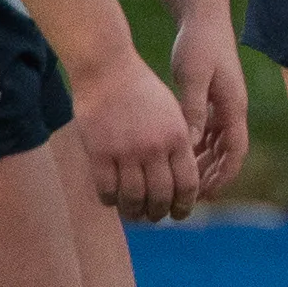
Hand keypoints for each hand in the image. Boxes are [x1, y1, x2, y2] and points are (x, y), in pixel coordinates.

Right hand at [71, 49, 205, 227]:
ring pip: (134, 198)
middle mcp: (155, 148)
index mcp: (178, 137)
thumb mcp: (172, 112)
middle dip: (159, 213)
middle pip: (161, 196)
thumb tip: (181, 177)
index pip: (187, 184)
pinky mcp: (100, 153)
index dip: (184, 205)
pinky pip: (106, 189)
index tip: (179, 214)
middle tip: (154, 217)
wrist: (107, 69)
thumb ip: (178, 142)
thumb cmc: (141, 89)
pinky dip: (110, 201)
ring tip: (133, 214)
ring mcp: (127, 152)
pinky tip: (111, 201)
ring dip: (134, 212)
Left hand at [169, 21, 252, 199]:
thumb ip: (192, 110)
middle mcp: (233, 109)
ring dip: (203, 164)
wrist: (204, 18)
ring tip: (181, 183)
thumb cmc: (199, 45)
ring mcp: (224, 104)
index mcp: (233, 106)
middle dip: (212, 177)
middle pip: (228, 153)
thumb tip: (190, 143)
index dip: (223, 176)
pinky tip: (177, 157)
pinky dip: (196, 147)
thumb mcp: (193, 77)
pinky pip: (208, 131)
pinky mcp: (213, 99)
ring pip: (217, 144)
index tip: (205, 195)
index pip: (235, 152)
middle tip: (190, 197)